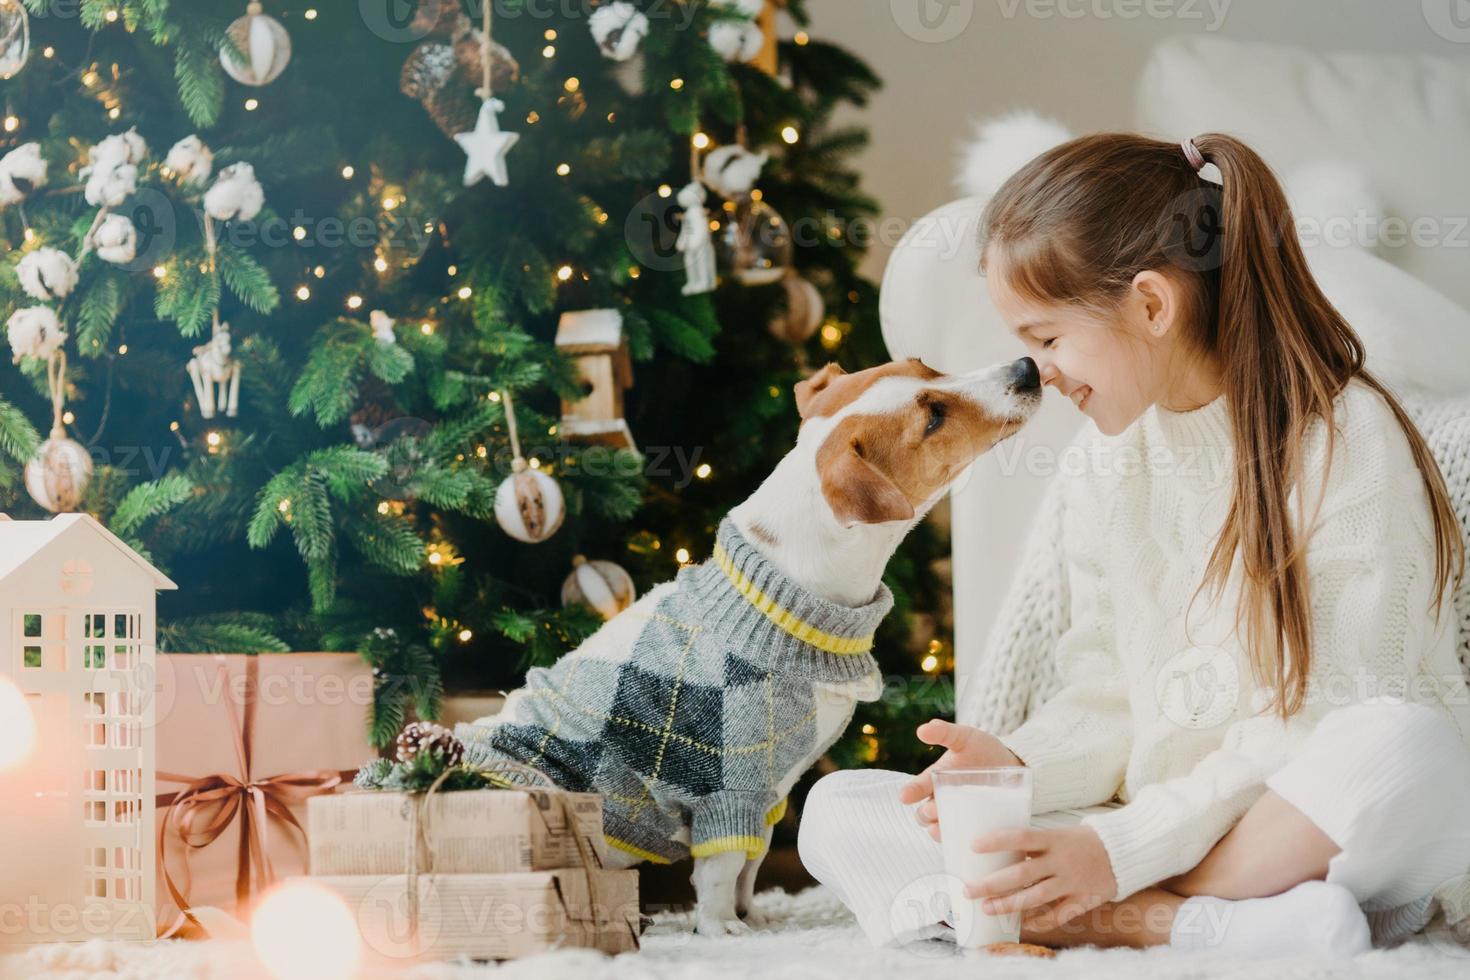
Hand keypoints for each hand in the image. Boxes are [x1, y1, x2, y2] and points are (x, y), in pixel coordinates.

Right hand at [896, 719, 1021, 840]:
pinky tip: (962, 845)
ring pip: (939, 829)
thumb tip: (923, 729)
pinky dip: (958, 844)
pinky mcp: (975, 826)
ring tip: (941, 831)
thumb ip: (945, 733)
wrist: (1012, 764)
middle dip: (925, 814)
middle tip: (932, 810)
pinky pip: (962, 840)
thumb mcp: (965, 738)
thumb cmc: (983, 749)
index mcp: (936, 779)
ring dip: (937, 831)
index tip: (905, 796)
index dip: (909, 793)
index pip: (917, 788)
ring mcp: (958, 815)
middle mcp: (943, 800)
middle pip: (924, 814)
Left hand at [964, 825, 1117, 929]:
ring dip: (1008, 905)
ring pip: (1035, 898)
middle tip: (968, 890)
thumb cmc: (1080, 842)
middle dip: (991, 884)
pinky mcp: (1083, 900)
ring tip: (987, 908)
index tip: (973, 846)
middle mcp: (1061, 861)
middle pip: (1021, 874)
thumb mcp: (1058, 834)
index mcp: (1053, 839)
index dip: (997, 841)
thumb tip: (996, 853)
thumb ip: (1033, 845)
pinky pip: (1058, 915)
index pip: (1021, 837)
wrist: (1122, 852)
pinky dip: (1039, 921)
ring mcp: (1072, 882)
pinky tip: (1022, 924)